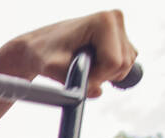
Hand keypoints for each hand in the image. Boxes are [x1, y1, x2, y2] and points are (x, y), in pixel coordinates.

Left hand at [17, 10, 137, 96]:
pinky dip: (107, 71)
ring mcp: (119, 28)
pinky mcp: (120, 38)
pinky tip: (90, 64)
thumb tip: (97, 92)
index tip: (77, 76)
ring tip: (82, 67)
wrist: (39, 47)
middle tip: (78, 73)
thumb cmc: (43, 54)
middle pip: (123, 65)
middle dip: (101, 76)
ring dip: (104, 75)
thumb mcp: (53, 69)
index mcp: (103, 21)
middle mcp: (115, 19)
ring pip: (125, 66)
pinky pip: (123, 64)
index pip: (114, 62)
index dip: (97, 77)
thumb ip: (76, 81)